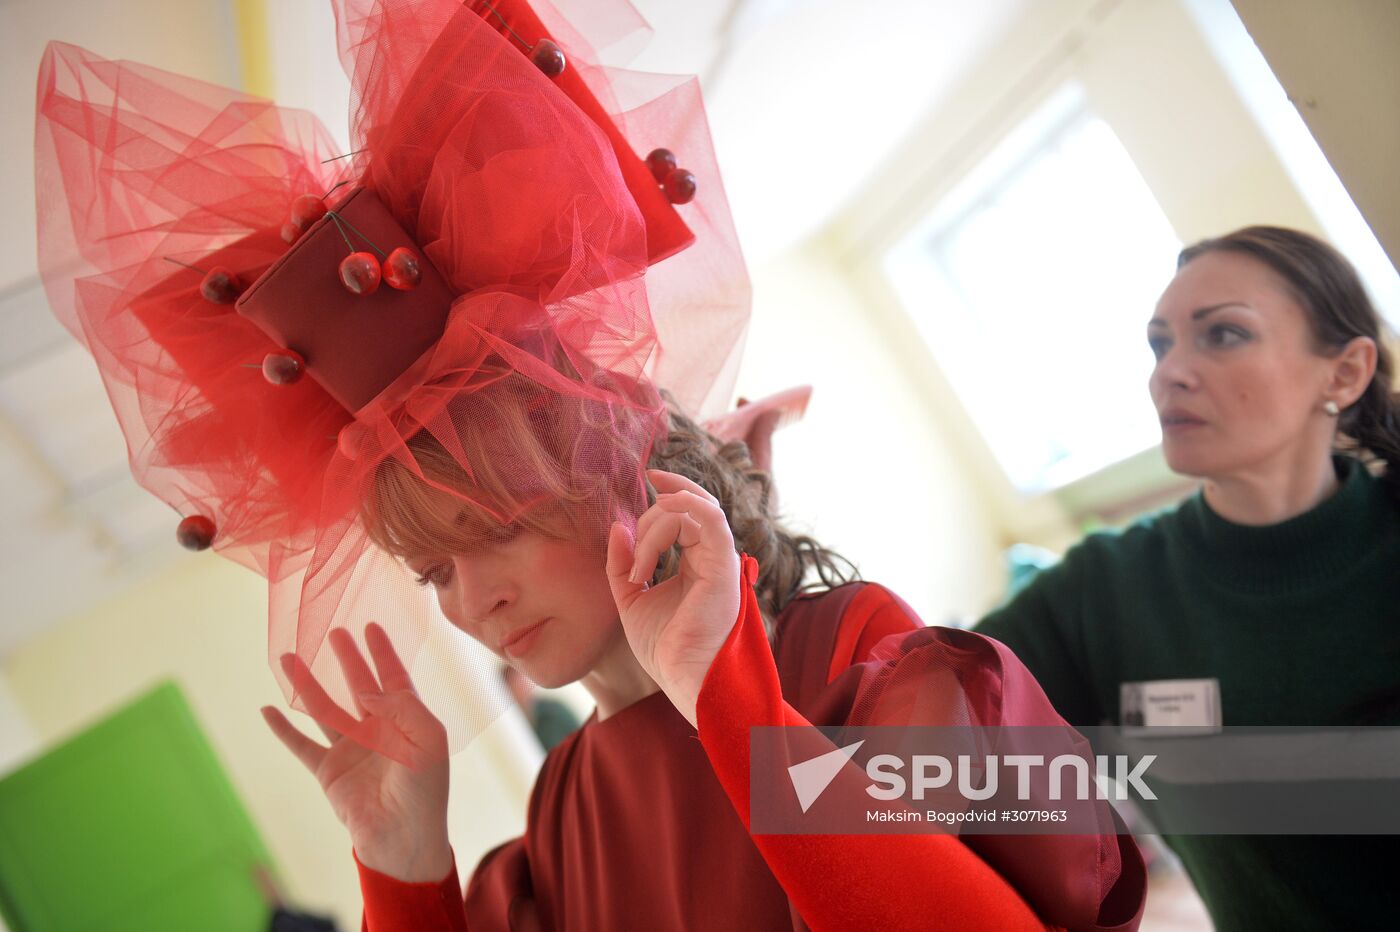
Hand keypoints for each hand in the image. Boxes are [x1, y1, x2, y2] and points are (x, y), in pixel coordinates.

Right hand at [261, 623, 451, 882]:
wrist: (403, 838)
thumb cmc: (425, 790)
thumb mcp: (428, 740)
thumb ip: (404, 707)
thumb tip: (369, 689)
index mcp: (407, 721)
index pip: (394, 678)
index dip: (383, 653)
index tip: (371, 626)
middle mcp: (378, 730)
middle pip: (358, 685)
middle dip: (347, 659)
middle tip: (334, 632)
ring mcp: (352, 749)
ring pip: (324, 709)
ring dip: (306, 685)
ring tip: (288, 658)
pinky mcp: (329, 772)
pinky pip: (302, 745)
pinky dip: (283, 729)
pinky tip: (268, 709)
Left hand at [606, 469, 741, 726]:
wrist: (685, 681)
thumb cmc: (665, 650)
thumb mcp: (631, 600)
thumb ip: (622, 565)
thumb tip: (616, 527)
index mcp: (697, 563)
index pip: (684, 515)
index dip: (663, 497)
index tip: (640, 491)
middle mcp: (713, 557)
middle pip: (685, 508)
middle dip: (649, 522)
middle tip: (634, 566)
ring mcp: (721, 560)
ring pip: (692, 510)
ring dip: (656, 528)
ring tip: (640, 568)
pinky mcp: (723, 567)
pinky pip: (710, 518)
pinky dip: (686, 506)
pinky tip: (660, 517)